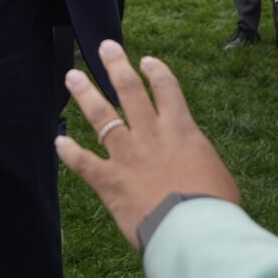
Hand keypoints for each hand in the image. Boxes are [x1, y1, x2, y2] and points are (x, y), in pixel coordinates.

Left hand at [55, 40, 238, 250]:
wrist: (192, 230)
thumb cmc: (214, 207)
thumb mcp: (218, 176)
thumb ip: (201, 164)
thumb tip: (199, 169)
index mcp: (181, 130)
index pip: (167, 90)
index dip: (156, 72)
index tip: (146, 60)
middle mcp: (150, 135)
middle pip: (129, 90)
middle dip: (115, 66)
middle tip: (104, 48)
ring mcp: (126, 155)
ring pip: (101, 116)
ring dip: (85, 94)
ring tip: (72, 76)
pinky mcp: (108, 180)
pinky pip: (83, 162)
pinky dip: (69, 152)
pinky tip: (59, 142)